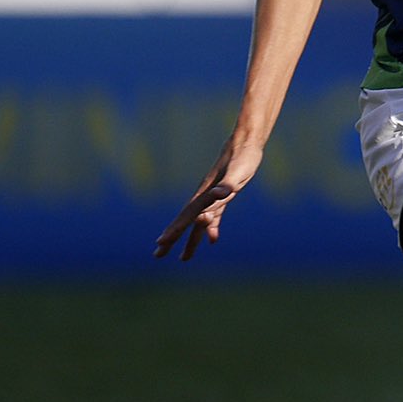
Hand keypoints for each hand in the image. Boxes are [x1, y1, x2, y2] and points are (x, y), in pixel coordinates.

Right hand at [154, 138, 263, 260]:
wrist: (245, 143)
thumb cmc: (242, 158)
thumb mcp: (237, 173)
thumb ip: (227, 185)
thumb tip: (219, 194)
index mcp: (205, 194)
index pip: (186, 216)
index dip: (174, 230)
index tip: (160, 243)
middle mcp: (205, 197)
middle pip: (185, 221)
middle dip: (172, 239)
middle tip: (157, 255)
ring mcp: (213, 197)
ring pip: (198, 223)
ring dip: (191, 240)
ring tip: (183, 258)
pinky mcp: (223, 195)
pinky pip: (214, 216)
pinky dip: (211, 229)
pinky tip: (212, 240)